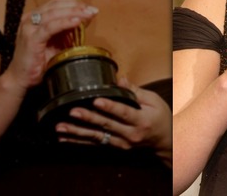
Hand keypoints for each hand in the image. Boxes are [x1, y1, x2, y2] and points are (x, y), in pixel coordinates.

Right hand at [3, 0, 97, 91]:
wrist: (21, 77)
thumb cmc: (39, 60)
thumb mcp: (56, 41)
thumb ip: (67, 29)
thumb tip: (85, 19)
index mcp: (36, 17)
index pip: (57, 3)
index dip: (74, 3)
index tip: (89, 7)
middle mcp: (30, 19)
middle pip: (56, 5)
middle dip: (77, 6)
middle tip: (92, 10)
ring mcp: (29, 28)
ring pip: (54, 13)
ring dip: (74, 12)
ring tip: (88, 14)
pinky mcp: (31, 39)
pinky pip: (50, 27)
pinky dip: (65, 22)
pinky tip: (76, 21)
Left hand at [56, 77, 171, 163]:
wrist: (165, 141)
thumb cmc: (161, 117)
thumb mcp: (154, 101)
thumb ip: (135, 91)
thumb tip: (120, 79)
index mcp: (142, 120)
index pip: (124, 113)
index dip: (110, 107)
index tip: (97, 100)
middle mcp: (131, 134)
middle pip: (107, 125)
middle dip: (88, 118)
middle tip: (73, 112)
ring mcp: (122, 143)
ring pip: (97, 137)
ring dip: (77, 132)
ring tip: (61, 127)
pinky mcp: (116, 147)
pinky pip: (95, 143)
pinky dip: (79, 141)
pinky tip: (65, 138)